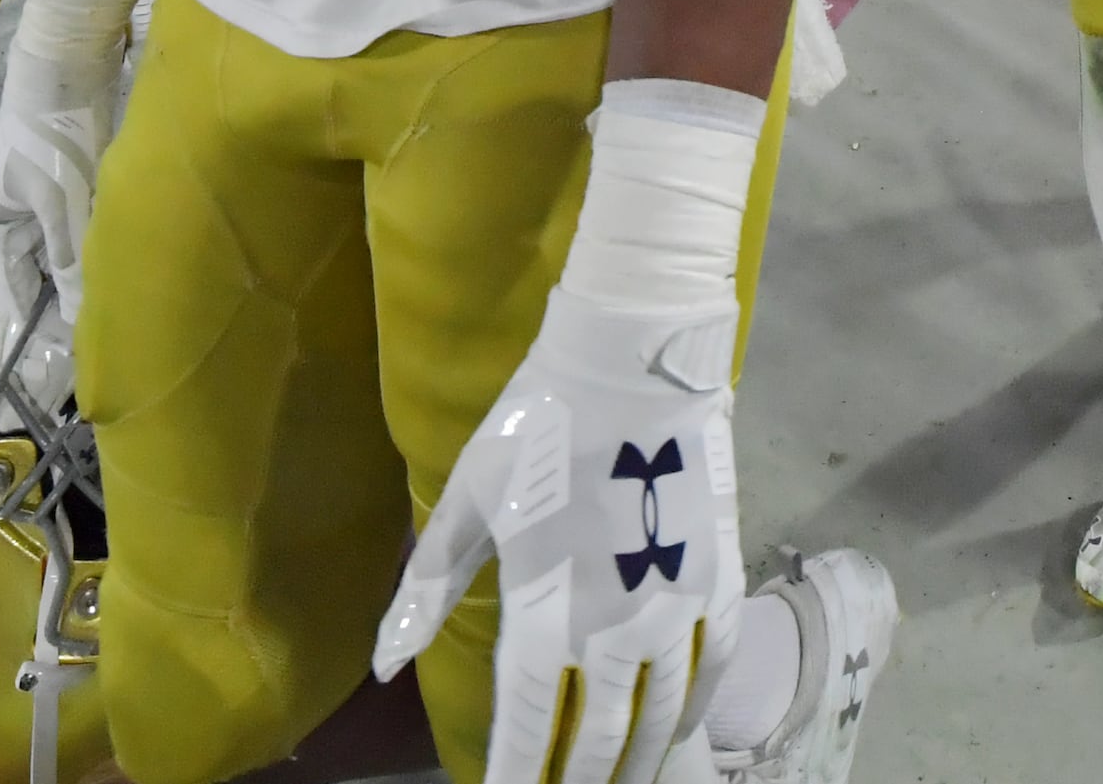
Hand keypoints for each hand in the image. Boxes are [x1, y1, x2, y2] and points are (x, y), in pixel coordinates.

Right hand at [0, 95, 111, 329]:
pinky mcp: (72, 174)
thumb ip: (68, 261)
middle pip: (41, 263)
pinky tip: (121, 251)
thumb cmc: (54, 138)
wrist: (70, 64)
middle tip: (103, 323)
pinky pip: (83, 218)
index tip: (65, 348)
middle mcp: (14, 211)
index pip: (12, 283)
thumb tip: (75, 317)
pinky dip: (97, 233)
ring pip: (66, 241)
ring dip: (87, 261)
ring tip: (118, 295)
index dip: (37, 314)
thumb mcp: (60, 204)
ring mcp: (43, 191)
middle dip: (67, 289)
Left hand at [374, 285, 742, 783]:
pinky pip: (712, 668)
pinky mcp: (719, 579)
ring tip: (619, 783)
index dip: (517, 776)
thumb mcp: (470, 500)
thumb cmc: (540, 422)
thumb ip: (428, 590)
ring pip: (663, 718)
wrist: (635, 360)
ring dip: (639, 763)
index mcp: (546, 607)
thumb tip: (383, 665)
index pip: (530, 725)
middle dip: (579, 782)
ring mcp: (675, 606)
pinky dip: (693, 710)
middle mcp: (616, 624)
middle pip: (601, 739)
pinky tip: (678, 727)